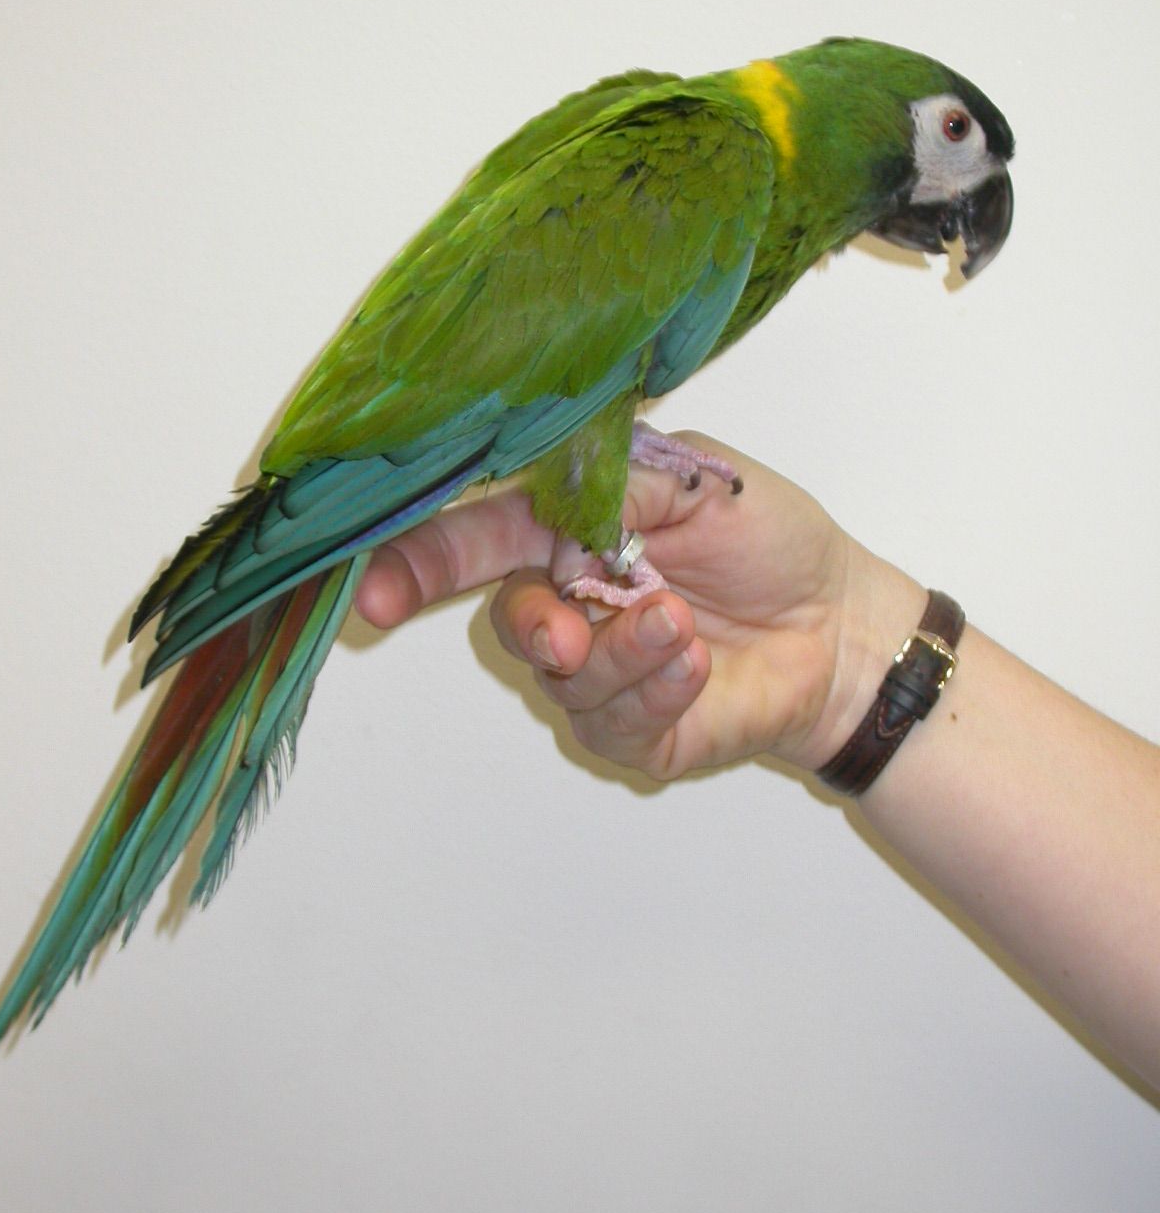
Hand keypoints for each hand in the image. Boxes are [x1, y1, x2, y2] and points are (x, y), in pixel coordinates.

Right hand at [355, 431, 923, 780]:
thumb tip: (544, 505)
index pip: (477, 541)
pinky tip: (697, 662)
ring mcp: (600, 673)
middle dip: (530, 627)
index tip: (372, 590)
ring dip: (622, 653)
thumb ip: (611, 483)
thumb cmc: (769, 538)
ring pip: (564, 679)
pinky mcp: (634, 732)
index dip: (417, 563)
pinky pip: (613, 722)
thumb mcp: (694, 480)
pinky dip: (654, 689)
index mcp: (569, 530)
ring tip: (683, 626)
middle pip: (505, 621)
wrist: (840, 620)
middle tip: (567, 633)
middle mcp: (571, 603)